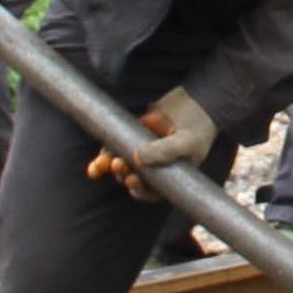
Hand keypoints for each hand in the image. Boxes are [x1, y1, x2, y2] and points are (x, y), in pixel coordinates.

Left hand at [83, 86, 214, 187]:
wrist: (197, 101)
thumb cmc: (198, 128)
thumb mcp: (187, 141)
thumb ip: (165, 150)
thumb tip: (138, 158)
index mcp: (169, 176)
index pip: (151, 191)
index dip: (140, 189)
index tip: (132, 181)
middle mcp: (153, 167)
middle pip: (132, 177)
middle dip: (122, 173)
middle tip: (117, 164)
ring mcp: (141, 151)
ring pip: (120, 164)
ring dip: (108, 166)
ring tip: (101, 163)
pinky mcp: (131, 135)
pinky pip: (115, 147)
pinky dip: (104, 154)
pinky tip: (94, 164)